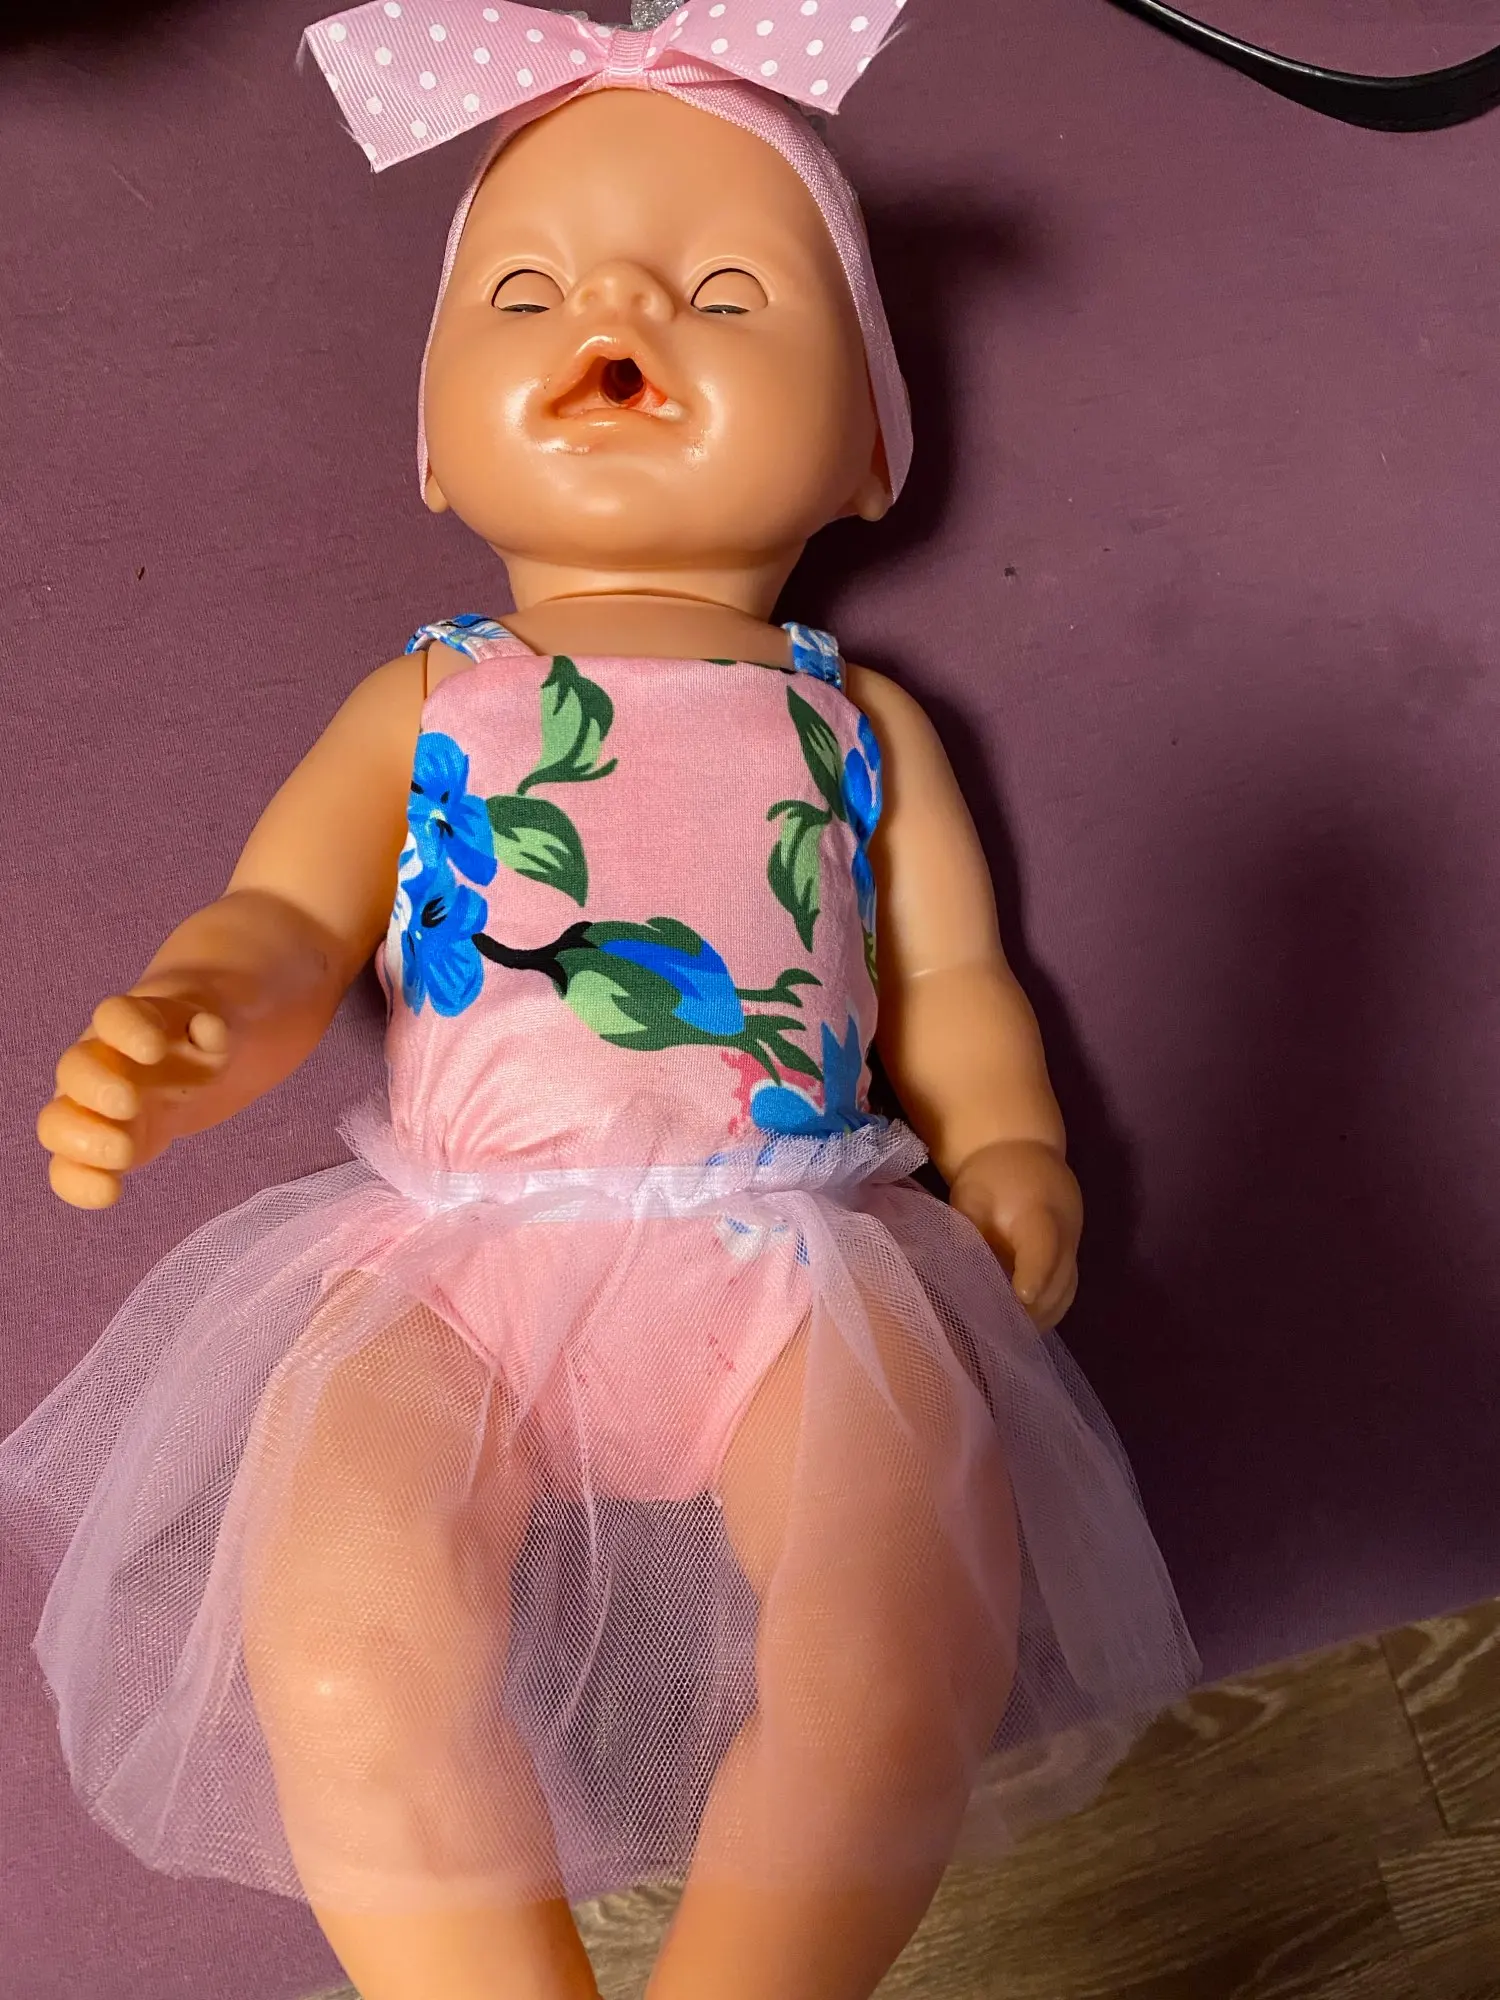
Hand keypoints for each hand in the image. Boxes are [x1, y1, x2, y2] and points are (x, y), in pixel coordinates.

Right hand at [39, 993, 230, 1209]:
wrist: (188, 1072)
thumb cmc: (196, 1047)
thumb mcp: (215, 1036)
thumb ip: (214, 1033)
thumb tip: (210, 1030)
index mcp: (129, 1025)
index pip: (115, 1016)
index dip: (128, 1030)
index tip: (155, 1049)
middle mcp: (98, 1063)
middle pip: (75, 1068)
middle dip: (97, 1087)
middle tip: (131, 1104)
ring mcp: (89, 1108)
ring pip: (57, 1121)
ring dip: (83, 1139)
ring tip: (125, 1153)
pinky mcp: (94, 1149)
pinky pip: (67, 1168)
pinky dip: (79, 1183)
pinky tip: (109, 1192)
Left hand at [947, 1138, 1081, 1328]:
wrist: (1025, 1151)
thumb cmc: (991, 1175)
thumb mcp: (972, 1197)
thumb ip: (968, 1234)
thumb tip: (958, 1274)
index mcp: (1041, 1211)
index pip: (1044, 1247)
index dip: (1035, 1274)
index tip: (1021, 1297)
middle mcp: (1067, 1231)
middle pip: (1060, 1279)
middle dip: (1033, 1310)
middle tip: (1001, 1334)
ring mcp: (1075, 1245)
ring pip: (1066, 1291)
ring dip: (1042, 1316)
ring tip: (1010, 1338)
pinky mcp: (1072, 1255)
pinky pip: (1066, 1290)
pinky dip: (1048, 1310)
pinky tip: (1023, 1326)